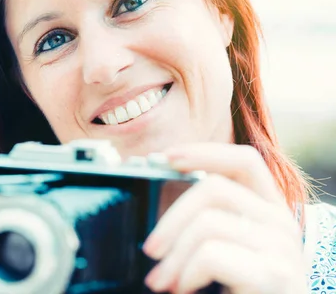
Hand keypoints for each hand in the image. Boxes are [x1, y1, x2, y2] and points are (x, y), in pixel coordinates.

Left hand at [142, 143, 305, 293]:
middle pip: (214, 189)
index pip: (245, 161)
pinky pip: (211, 255)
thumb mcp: (228, 246)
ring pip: (207, 223)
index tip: (166, 157)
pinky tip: (185, 287)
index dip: (205, 152)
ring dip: (174, 257)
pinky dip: (186, 273)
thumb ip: (207, 219)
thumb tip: (158, 192)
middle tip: (151, 250)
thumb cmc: (241, 289)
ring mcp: (281, 247)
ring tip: (163, 281)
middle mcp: (282, 222)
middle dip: (171, 219)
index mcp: (271, 209)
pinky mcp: (274, 273)